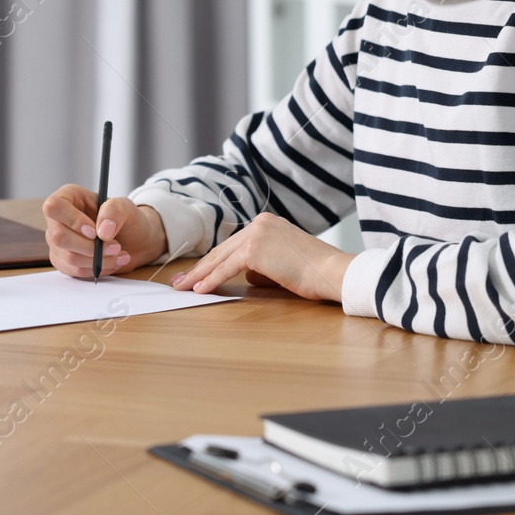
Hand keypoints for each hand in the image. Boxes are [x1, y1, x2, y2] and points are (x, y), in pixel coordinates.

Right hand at [42, 184, 167, 278]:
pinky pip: (74, 271)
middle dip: (90, 247)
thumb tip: (102, 232)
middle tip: (115, 246)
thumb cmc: (125, 218)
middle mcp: (57, 219)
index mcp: (67, 197)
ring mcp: (57, 241)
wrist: (133, 239)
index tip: (95, 232)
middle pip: (58, 237)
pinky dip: (96, 269)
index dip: (73, 221)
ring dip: (98, 260)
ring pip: (68, 257)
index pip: (55, 207)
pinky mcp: (63, 260)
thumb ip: (114, 211)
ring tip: (119, 255)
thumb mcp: (125, 206)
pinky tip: (111, 263)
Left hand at [170, 212, 351, 298]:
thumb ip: (262, 265)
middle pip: (222, 250)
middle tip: (180, 281)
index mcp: (267, 224)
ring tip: (183, 287)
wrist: (333, 272)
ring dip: (199, 275)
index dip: (213, 260)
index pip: (233, 245)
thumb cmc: (315, 273)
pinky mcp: (255, 249)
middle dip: (199, 267)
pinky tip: (200, 290)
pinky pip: (227, 268)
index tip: (196, 273)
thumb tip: (248, 276)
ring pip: (220, 258)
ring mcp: (256, 234)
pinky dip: (211, 280)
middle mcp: (259, 223)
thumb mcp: (284, 263)